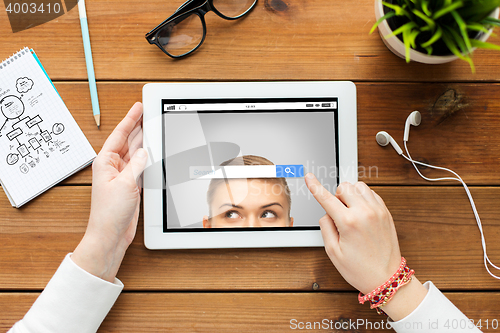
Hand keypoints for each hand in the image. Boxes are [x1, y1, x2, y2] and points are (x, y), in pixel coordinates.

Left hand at [72, 102, 147, 281]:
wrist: (111, 234)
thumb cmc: (110, 213)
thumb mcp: (126, 184)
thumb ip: (137, 165)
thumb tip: (144, 151)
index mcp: (105, 162)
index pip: (120, 134)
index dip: (130, 119)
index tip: (138, 107)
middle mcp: (113, 167)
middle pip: (129, 141)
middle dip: (139, 126)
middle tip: (149, 112)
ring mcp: (123, 176)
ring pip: (136, 153)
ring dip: (145, 142)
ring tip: (154, 127)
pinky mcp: (131, 185)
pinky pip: (141, 166)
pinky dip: (149, 158)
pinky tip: (155, 151)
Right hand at [305, 174, 426, 320]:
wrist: (386, 278)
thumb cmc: (360, 269)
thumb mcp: (333, 252)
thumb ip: (326, 227)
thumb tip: (326, 213)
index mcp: (349, 222)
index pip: (326, 197)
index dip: (314, 186)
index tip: (309, 176)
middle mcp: (365, 213)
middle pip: (344, 187)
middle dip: (337, 196)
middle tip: (338, 214)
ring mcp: (378, 211)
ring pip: (359, 186)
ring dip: (351, 195)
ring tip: (350, 212)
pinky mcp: (386, 212)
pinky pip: (371, 193)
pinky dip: (363, 198)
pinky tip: (361, 212)